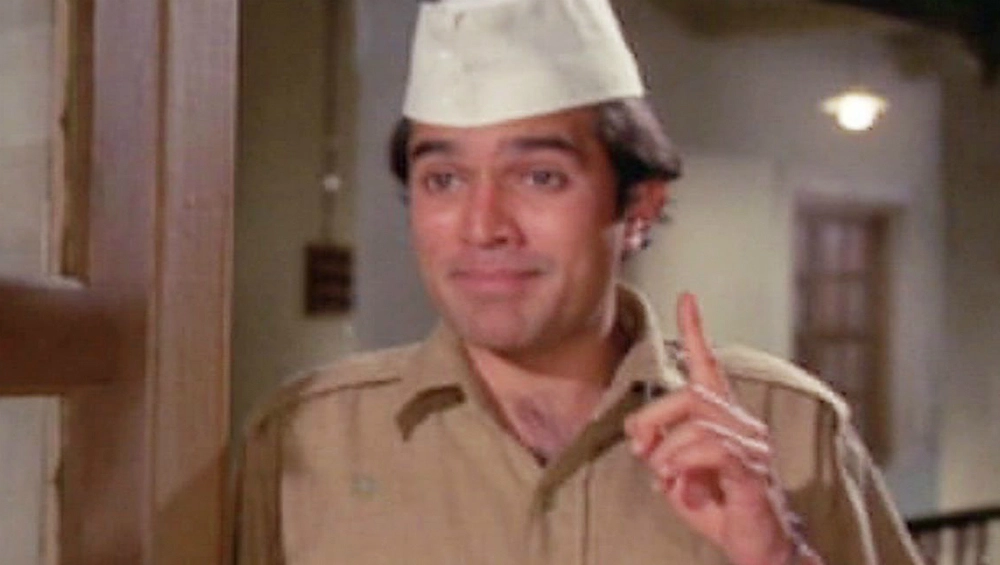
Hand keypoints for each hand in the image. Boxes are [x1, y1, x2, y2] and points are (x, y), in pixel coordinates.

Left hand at [624, 293, 813, 564]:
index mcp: (724, 418)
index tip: (687, 298)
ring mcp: (753, 446)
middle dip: (652, 418)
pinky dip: (685, 463)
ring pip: (698, 422)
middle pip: (690, 395)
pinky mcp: (754, 472)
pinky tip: (679, 484)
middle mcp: (743, 424)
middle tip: (640, 450)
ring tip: (665, 477)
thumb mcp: (675, 474)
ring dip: (668, 450)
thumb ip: (659, 448)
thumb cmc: (718, 507)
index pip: (709, 367)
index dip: (697, 332)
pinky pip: (714, 450)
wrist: (757, 548)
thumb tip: (642, 439)